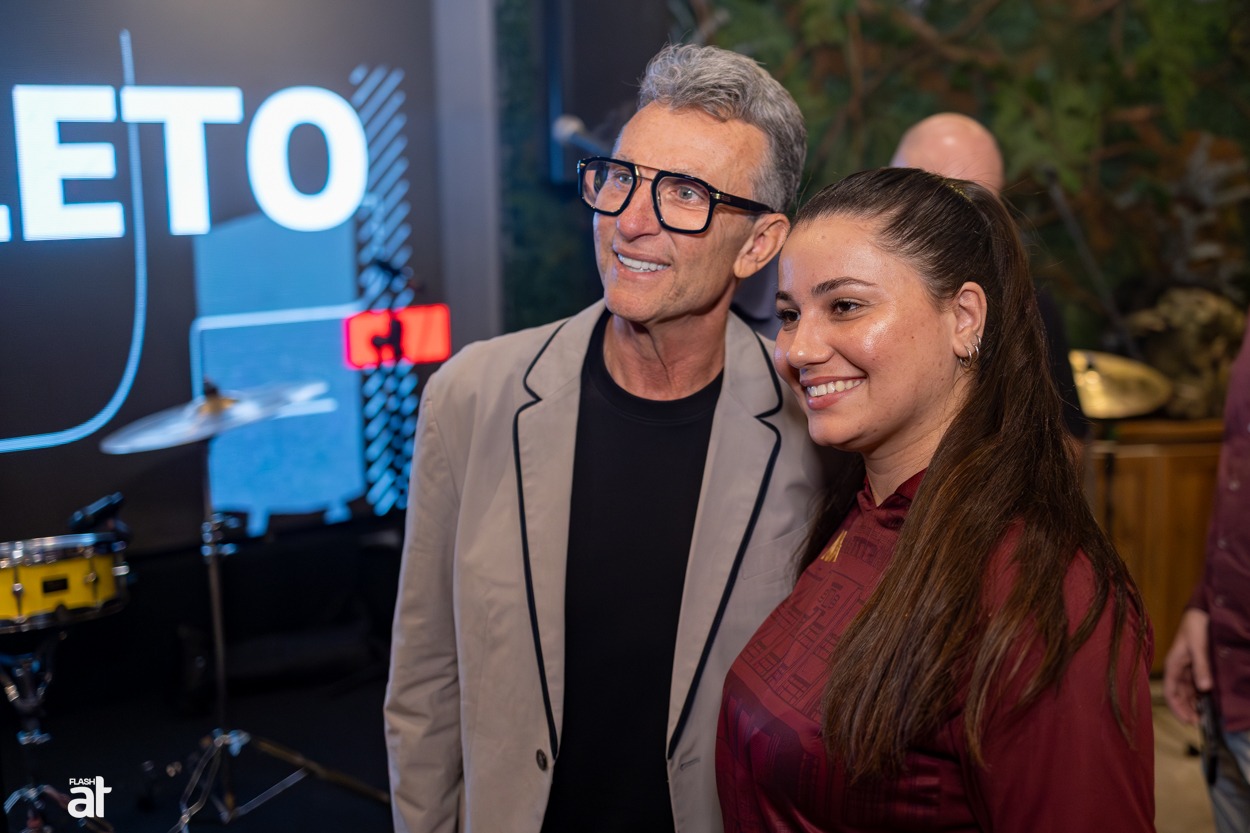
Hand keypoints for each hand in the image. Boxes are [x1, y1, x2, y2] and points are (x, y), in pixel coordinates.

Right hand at [1162, 608, 1211, 724]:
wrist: (1201, 611)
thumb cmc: (1195, 626)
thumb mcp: (1198, 647)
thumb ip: (1201, 667)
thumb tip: (1205, 689)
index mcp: (1173, 665)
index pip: (1171, 692)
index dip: (1177, 708)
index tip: (1189, 721)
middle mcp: (1178, 669)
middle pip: (1179, 695)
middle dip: (1187, 709)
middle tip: (1200, 722)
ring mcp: (1187, 668)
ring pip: (1188, 691)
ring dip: (1194, 703)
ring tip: (1205, 715)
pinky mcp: (1196, 666)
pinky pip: (1196, 685)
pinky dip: (1200, 694)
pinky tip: (1208, 701)